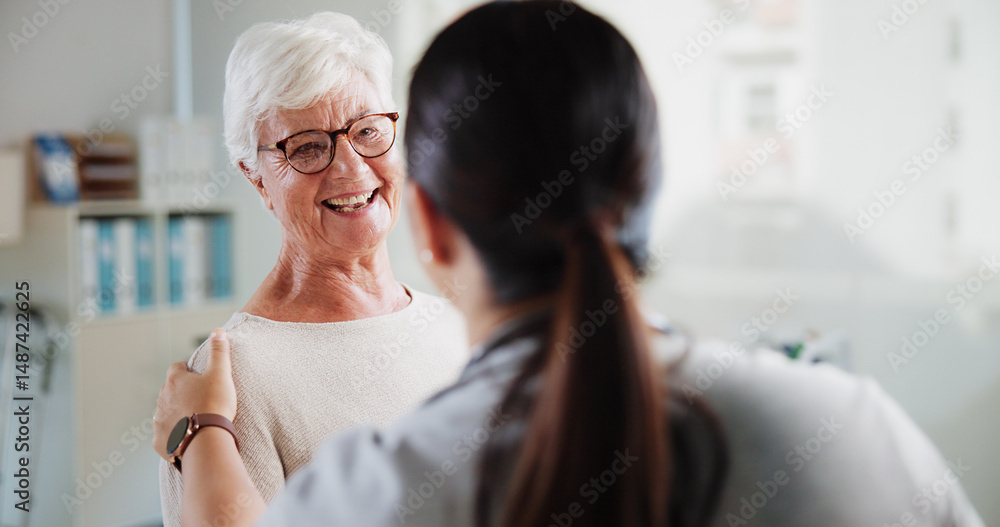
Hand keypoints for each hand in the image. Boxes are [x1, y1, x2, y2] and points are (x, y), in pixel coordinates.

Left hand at [153, 329, 237, 460]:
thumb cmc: (214, 404)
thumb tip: (218, 330)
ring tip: (195, 418)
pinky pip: (165, 434)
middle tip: (200, 398)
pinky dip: (174, 433)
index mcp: (175, 380)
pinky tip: (187, 436)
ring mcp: (159, 420)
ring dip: (176, 412)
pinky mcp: (160, 439)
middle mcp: (162, 398)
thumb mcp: (221, 374)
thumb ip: (219, 351)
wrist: (206, 440)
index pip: (176, 367)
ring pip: (165, 411)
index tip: (198, 376)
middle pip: (169, 390)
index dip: (187, 369)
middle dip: (181, 392)